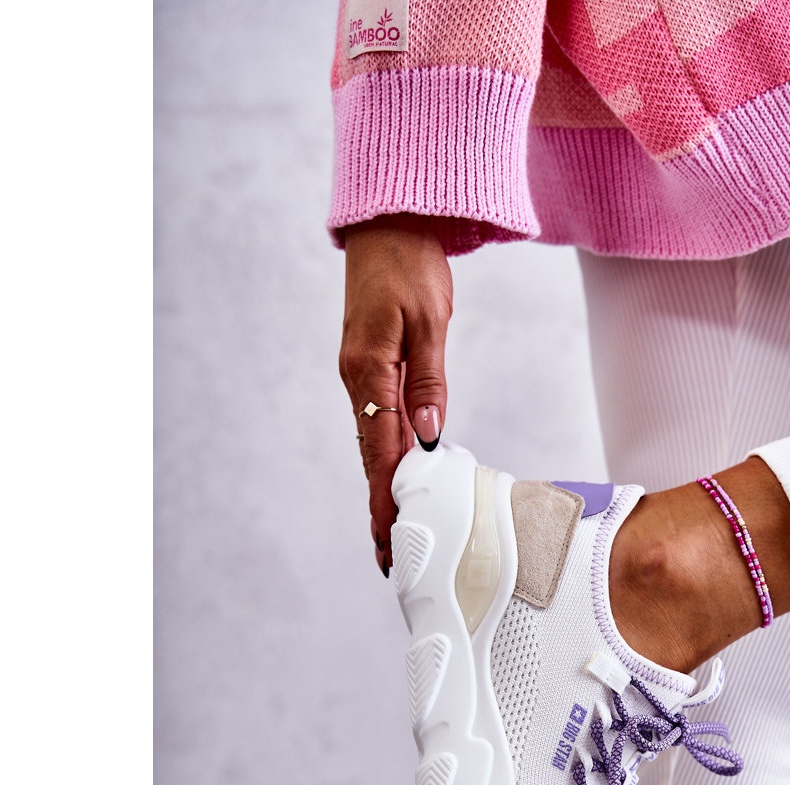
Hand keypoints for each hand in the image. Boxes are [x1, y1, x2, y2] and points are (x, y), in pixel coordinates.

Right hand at [338, 215, 452, 577]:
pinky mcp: (369, 368)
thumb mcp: (430, 321)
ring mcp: (361, 374)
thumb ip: (429, 380)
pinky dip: (384, 457)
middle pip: (370, 456)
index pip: (380, 448)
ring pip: (372, 443)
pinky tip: (396, 478)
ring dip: (381, 487)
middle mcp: (359, 378)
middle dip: (380, 506)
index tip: (388, 535)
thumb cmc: (411, 266)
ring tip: (391, 530)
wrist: (389, 225)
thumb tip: (430, 435)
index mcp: (371, 369)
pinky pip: (376, 422)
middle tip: (387, 554)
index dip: (386, 496)